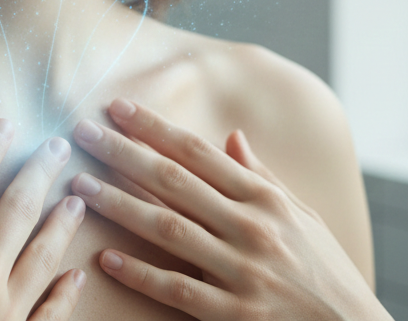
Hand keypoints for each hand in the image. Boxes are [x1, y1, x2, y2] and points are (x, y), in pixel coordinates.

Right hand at [0, 118, 86, 320]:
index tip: (5, 124)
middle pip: (19, 208)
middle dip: (40, 171)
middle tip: (59, 145)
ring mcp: (5, 313)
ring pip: (44, 254)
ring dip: (62, 222)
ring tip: (78, 197)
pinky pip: (51, 314)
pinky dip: (66, 292)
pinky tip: (76, 275)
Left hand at [69, 99, 389, 320]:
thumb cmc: (326, 271)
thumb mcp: (302, 215)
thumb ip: (261, 175)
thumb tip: (231, 135)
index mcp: (264, 198)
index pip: (197, 152)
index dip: (154, 127)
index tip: (118, 107)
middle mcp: (251, 227)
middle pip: (174, 182)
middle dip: (124, 153)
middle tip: (82, 132)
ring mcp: (242, 272)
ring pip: (168, 229)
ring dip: (119, 204)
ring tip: (80, 185)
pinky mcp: (236, 315)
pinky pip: (178, 290)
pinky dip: (141, 273)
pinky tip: (107, 257)